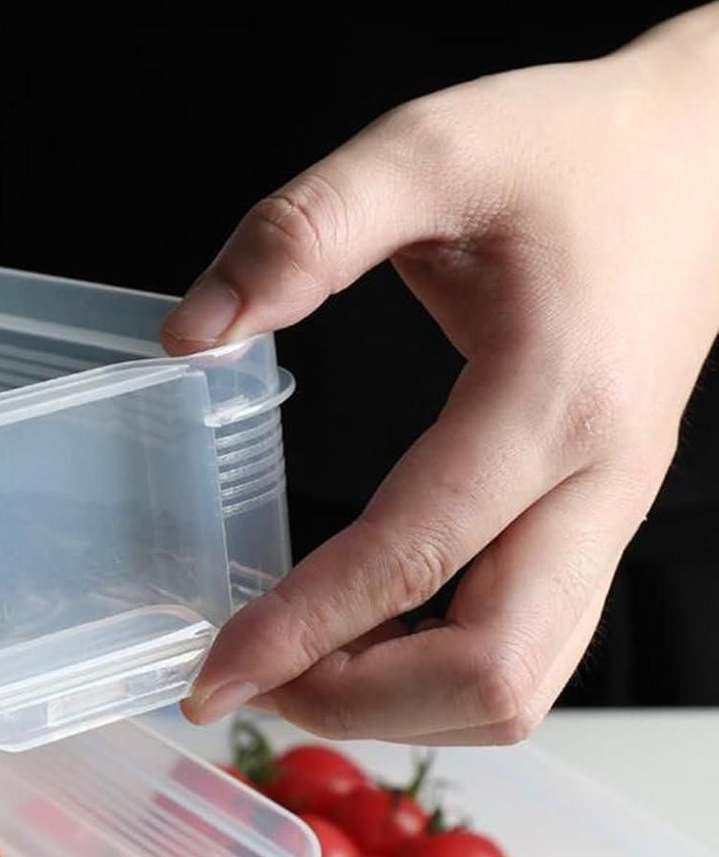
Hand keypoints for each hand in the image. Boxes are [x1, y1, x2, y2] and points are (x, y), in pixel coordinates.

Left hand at [166, 4, 718, 744]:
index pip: (411, 560)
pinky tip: (365, 637)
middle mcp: (598, 488)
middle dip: (356, 702)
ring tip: (297, 663)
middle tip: (253, 676)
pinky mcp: (597, 530)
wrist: (703, 155)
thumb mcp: (432, 150)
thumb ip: (305, 233)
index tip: (210, 681)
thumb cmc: (574, 154)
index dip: (299, 636)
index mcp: (550, 403)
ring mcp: (608, 521)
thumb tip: (190, 336)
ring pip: (518, 690)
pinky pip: (527, 656)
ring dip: (399, 706)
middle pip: (491, 675)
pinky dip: (436, 680)